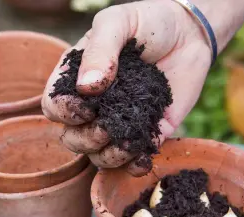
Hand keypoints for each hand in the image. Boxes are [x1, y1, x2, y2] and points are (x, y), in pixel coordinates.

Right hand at [42, 0, 211, 175]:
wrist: (189, 35)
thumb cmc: (148, 23)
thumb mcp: (118, 23)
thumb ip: (100, 50)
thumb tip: (88, 87)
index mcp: (78, 79)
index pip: (54, 106)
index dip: (63, 113)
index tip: (86, 106)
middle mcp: (96, 106)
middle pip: (74, 139)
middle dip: (85, 140)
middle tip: (105, 126)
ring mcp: (121, 122)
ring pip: (100, 156)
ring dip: (109, 156)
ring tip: (128, 141)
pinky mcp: (147, 133)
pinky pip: (133, 160)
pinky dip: (135, 166)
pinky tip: (143, 160)